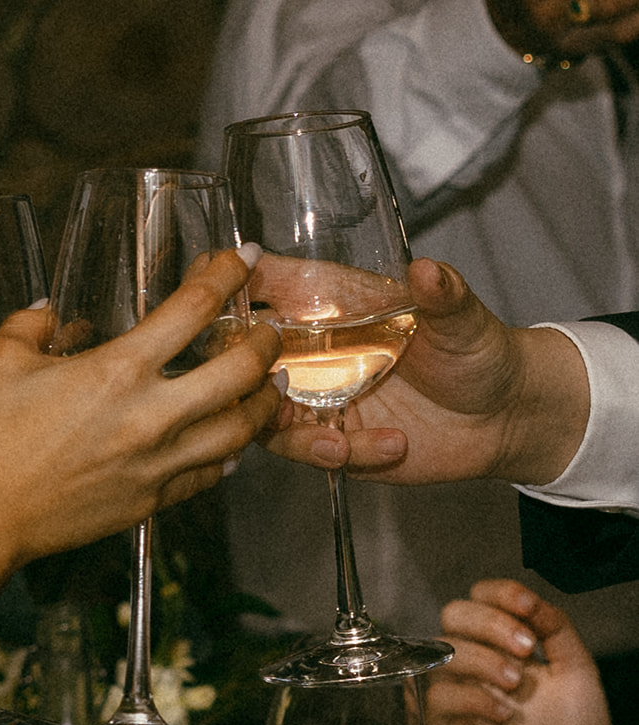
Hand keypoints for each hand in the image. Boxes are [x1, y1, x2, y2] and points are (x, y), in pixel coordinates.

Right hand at [0, 248, 281, 565]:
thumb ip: (31, 324)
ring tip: (268, 386)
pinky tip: (231, 443)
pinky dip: (229, 454)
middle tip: (267, 332)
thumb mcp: (1, 361)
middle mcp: (150, 416)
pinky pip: (209, 475)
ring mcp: (156, 463)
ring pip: (239, 429)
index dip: (225, 274)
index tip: (239, 259)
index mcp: (117, 369)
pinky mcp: (150, 500)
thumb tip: (48, 311)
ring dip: (261, 403)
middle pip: (239, 371)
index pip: (194, 308)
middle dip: (263, 343)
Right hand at [262, 258, 589, 485]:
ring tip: (337, 445)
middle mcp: (317, 350)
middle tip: (274, 396)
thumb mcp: (464, 318)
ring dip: (295, 436)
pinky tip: (392, 445)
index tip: (218, 299)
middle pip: (246, 360)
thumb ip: (444, 294)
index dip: (231, 289)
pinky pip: (311, 452)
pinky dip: (342, 454)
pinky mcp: (336, 439)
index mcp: (334, 303)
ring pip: (266, 416)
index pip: (267, 286)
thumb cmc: (481, 351)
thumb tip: (428, 270)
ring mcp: (321, 398)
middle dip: (244, 381)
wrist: (505, 417)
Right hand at [426, 578, 619, 724]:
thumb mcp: (577, 670)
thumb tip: (530, 599)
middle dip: (490, 624)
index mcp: (501, 645)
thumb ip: (556, 628)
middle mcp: (472, 664)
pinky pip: (434, 699)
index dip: (499, 595)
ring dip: (483, 661)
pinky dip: (470, 699)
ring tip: (517, 684)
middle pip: (452, 615)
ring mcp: (453, 696)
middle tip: (525, 649)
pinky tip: (502, 715)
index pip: (480, 599)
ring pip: (442, 653)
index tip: (528, 609)